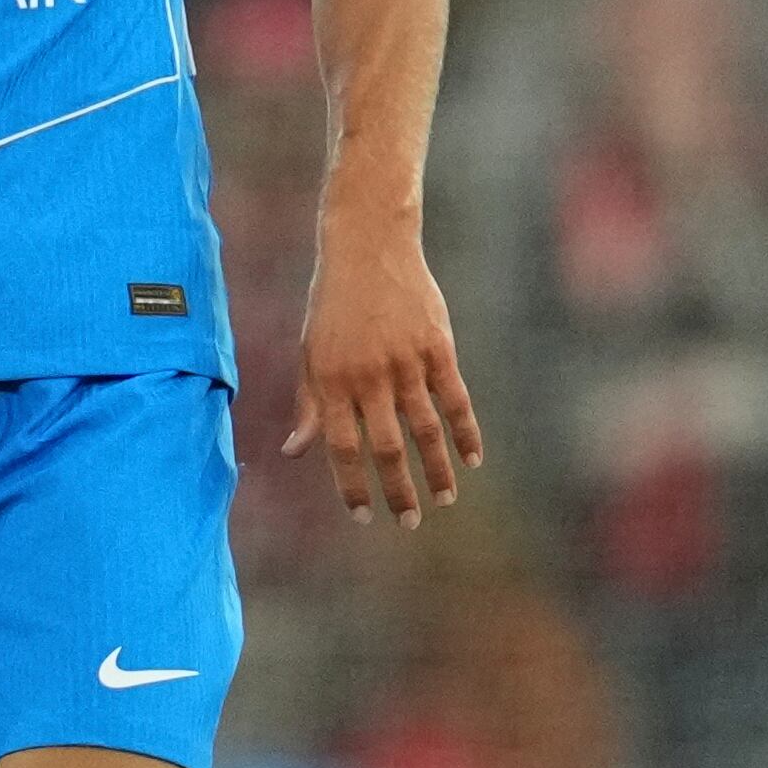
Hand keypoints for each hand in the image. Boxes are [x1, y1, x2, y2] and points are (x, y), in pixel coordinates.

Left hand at [280, 216, 482, 526]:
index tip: (365, 516)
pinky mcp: (438, 347)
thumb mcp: (310, 351)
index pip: (343, 448)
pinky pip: (456, 399)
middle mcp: (369, 376)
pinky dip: (466, 432)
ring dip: (438, 470)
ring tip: (445, 498)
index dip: (354, 487)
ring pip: (426, 430)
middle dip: (400, 491)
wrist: (368, 245)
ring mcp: (406, 362)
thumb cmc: (333, 304)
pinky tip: (472, 459)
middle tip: (410, 521)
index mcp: (332, 380)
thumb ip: (309, 404)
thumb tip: (294, 451)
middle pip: (388, 448)